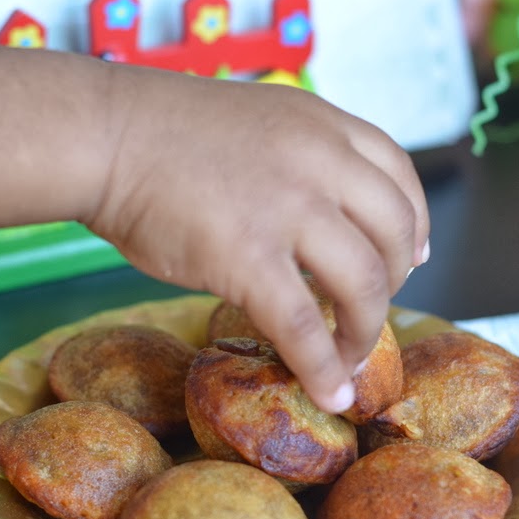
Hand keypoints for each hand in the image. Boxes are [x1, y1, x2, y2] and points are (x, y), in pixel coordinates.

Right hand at [89, 70, 429, 412]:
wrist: (105, 137)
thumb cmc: (163, 135)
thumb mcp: (258, 125)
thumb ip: (301, 160)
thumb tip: (324, 220)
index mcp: (322, 126)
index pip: (399, 176)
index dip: (413, 225)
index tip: (410, 256)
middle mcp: (319, 162)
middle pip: (394, 233)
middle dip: (392, 284)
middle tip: (367, 311)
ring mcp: (287, 209)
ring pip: (362, 283)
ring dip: (364, 331)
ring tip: (348, 359)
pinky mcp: (248, 257)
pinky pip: (302, 325)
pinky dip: (322, 367)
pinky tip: (329, 393)